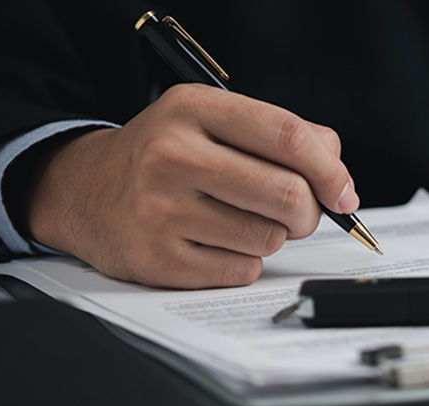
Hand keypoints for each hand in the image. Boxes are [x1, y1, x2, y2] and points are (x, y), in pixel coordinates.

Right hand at [24, 84, 355, 288]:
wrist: (84, 192)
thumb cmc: (165, 157)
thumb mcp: (212, 123)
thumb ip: (279, 136)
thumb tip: (337, 173)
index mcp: (193, 109)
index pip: (287, 136)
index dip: (330, 170)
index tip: (344, 193)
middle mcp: (172, 155)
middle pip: (288, 195)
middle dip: (308, 213)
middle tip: (298, 214)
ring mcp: (161, 209)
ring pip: (269, 238)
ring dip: (270, 237)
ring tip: (237, 221)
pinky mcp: (158, 259)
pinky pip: (242, 271)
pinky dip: (243, 263)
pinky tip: (214, 244)